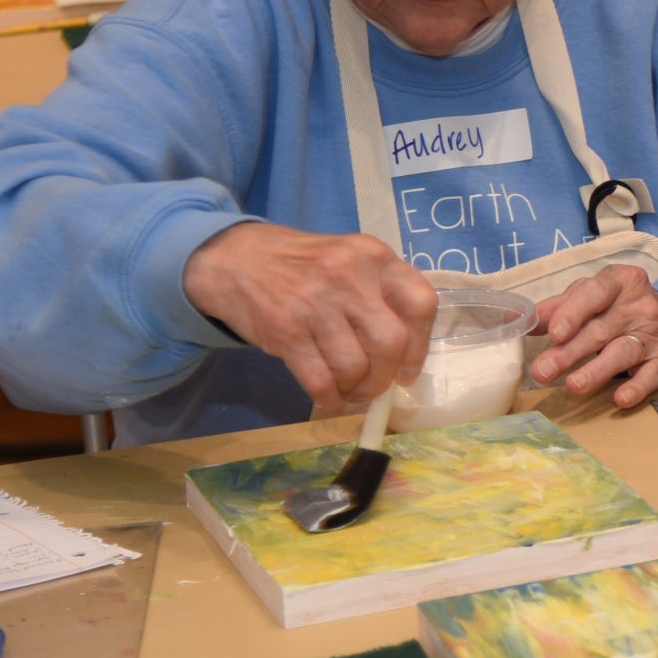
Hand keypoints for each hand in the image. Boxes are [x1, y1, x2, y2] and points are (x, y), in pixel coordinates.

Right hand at [182, 222, 437, 413]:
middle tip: (375, 386)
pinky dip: (330, 400)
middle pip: (392, 342)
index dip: (421, 345)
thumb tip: (406, 353)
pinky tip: (329, 400)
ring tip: (349, 390)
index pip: (421, 303)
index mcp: (375, 257)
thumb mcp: (350, 259)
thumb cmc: (304, 265)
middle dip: (386, 376)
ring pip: (355, 367)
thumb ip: (381, 292)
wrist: (235, 260)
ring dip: (357, 390)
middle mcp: (349, 277)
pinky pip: (320, 380)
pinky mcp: (286, 331)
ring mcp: (316, 303)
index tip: (408, 369)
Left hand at [530, 266, 657, 408]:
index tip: (554, 334)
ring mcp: (655, 334)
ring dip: (597, 370)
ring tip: (573, 386)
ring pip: (623, 351)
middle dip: (570, 351)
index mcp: (620, 282)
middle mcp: (640, 305)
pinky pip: (653, 374)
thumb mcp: (592, 297)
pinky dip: (637, 387)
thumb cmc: (620, 306)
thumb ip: (558, 307)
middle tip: (543, 371)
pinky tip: (620, 398)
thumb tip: (517, 318)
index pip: (595, 292)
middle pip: (602, 329)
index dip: (573, 313)